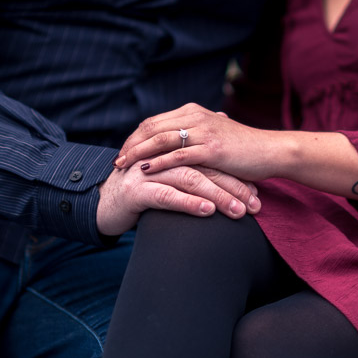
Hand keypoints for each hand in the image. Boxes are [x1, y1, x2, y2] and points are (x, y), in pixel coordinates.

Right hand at [96, 160, 261, 235]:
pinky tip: (207, 212)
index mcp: (170, 150)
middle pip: (203, 166)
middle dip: (232, 186)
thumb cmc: (139, 191)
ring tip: (239, 211)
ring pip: (189, 179)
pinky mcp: (135, 191)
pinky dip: (188, 203)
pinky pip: (166, 196)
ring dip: (218, 195)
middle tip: (255, 204)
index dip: (234, 174)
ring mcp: (146, 172)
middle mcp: (160, 156)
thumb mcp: (165, 175)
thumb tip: (214, 146)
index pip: (209, 158)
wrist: (101, 204)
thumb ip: (190, 161)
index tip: (256, 193)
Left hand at [112, 103, 279, 180]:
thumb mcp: (215, 135)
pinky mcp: (212, 149)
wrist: (271, 151)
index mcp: (193, 112)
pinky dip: (158, 162)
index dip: (135, 137)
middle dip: (130, 144)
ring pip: (161, 140)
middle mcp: (195, 117)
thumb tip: (177, 141)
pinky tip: (144, 171)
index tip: (122, 151)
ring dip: (138, 153)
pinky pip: (178, 155)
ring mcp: (204, 132)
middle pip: (151, 128)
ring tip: (123, 166)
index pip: (154, 121)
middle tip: (116, 161)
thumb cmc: (244, 148)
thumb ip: (195, 135)